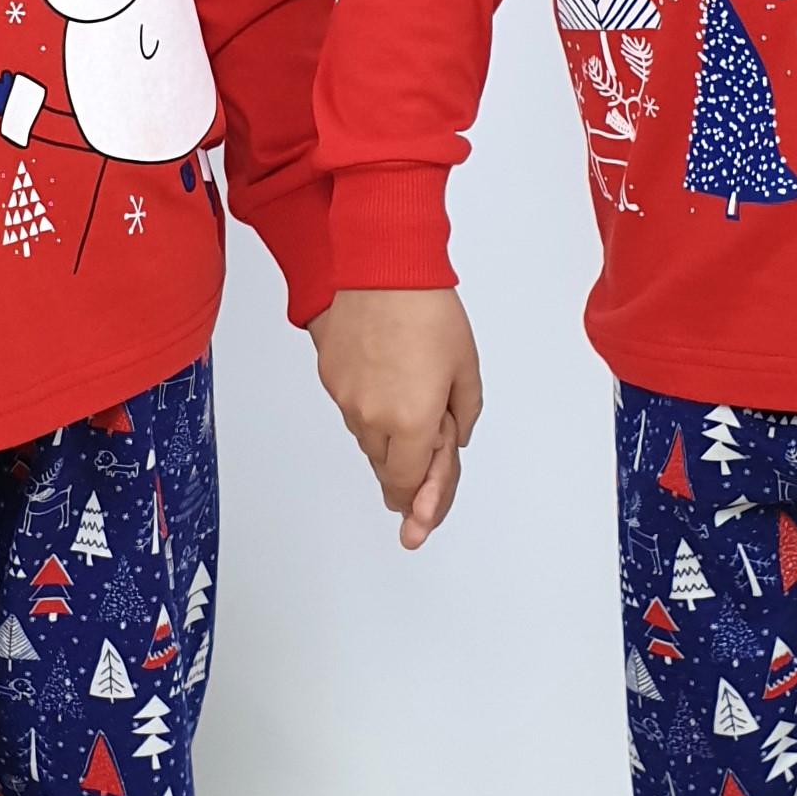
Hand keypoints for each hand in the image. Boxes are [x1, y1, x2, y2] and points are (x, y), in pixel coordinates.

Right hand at [311, 287, 482, 547]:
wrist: (379, 267)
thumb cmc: (427, 310)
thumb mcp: (465, 368)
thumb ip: (462, 415)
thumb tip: (452, 438)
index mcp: (412, 422)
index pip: (412, 483)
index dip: (422, 504)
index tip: (418, 528)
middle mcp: (373, 419)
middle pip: (388, 470)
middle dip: (408, 475)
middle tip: (423, 482)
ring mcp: (347, 399)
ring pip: (369, 442)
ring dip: (390, 442)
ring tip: (412, 410)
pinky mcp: (331, 379)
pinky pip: (353, 412)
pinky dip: (372, 412)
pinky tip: (389, 388)